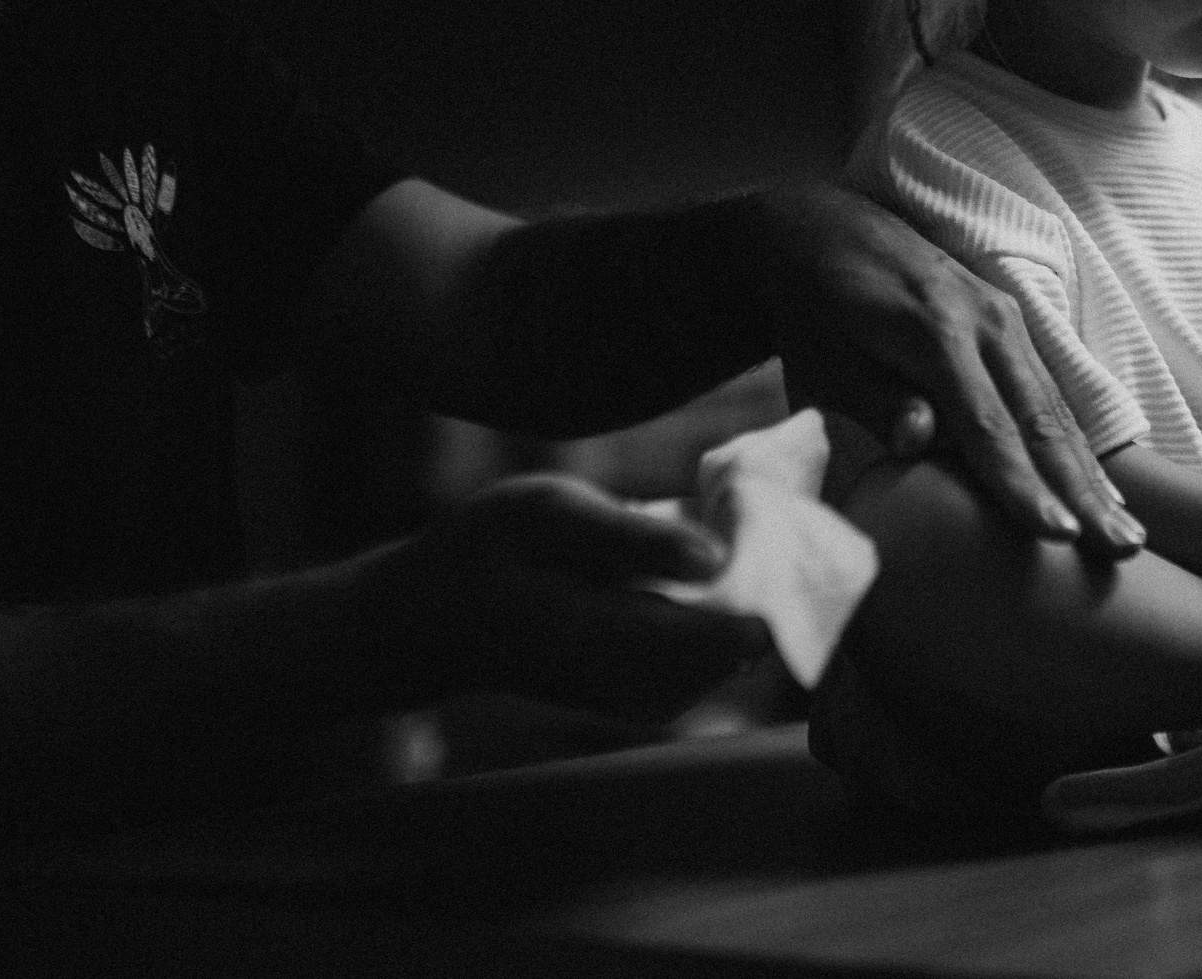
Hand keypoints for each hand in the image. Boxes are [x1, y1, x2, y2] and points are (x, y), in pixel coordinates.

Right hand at [371, 474, 771, 722]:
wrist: (433, 621)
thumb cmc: (484, 551)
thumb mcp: (548, 514)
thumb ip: (632, 536)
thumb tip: (718, 558)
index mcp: (617, 642)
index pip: (739, 631)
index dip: (768, 569)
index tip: (753, 512)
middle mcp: (644, 688)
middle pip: (752, 635)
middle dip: (757, 571)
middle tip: (727, 503)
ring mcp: (651, 698)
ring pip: (741, 641)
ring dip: (738, 584)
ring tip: (692, 525)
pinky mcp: (653, 693)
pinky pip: (716, 646)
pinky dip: (717, 602)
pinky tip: (676, 556)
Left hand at [751, 181, 1143, 555]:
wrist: (823, 229)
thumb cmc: (813, 310)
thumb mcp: (823, 358)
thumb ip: (874, 400)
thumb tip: (920, 440)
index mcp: (934, 331)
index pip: (986, 424)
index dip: (1022, 485)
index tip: (1057, 536)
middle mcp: (984, 320)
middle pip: (1041, 419)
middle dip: (1083, 491)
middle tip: (1121, 551)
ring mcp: (1003, 317)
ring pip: (1055, 408)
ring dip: (1093, 475)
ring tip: (1127, 535)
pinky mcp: (1008, 323)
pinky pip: (1049, 393)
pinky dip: (1077, 445)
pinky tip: (1102, 488)